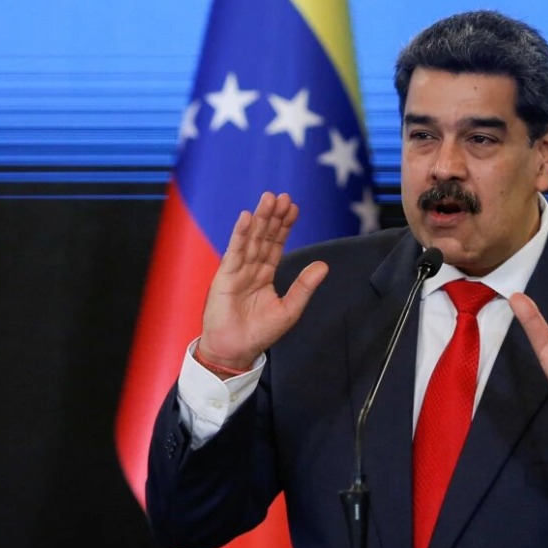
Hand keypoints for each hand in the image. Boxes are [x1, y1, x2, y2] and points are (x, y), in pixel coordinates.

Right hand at [196, 191, 328, 371]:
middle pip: (263, 236)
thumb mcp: (289, 309)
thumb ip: (304, 286)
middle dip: (273, 216)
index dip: (284, 226)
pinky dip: (239, 233)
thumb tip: (323, 266)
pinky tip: (246, 218)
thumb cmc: (259, 333)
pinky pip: (234, 251)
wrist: (235, 350)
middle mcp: (250, 268)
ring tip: (268, 199)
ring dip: (259, 218)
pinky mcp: (224, 276)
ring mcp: (237, 270)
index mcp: (265, 274)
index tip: (293, 207)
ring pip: (250, 239)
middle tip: (282, 196)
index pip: (276, 244)